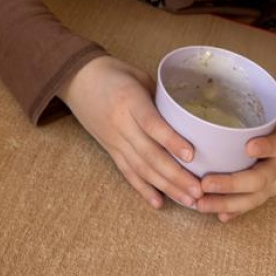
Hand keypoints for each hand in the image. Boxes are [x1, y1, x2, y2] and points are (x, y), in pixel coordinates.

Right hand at [60, 55, 202, 209]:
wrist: (76, 78)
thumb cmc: (112, 72)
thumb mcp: (139, 76)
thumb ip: (160, 98)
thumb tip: (187, 119)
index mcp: (129, 100)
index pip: (151, 123)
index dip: (171, 141)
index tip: (192, 156)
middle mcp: (121, 123)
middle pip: (149, 154)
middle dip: (176, 175)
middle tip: (199, 190)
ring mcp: (114, 139)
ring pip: (141, 168)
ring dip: (166, 187)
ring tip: (188, 200)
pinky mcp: (109, 149)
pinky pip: (127, 172)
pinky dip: (143, 189)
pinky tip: (158, 203)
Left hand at [194, 105, 275, 222]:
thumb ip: (257, 113)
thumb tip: (216, 91)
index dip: (266, 146)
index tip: (249, 146)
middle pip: (259, 179)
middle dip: (230, 184)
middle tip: (205, 183)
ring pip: (253, 198)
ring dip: (226, 203)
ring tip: (200, 204)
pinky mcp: (273, 192)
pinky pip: (254, 204)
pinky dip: (236, 212)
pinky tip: (219, 217)